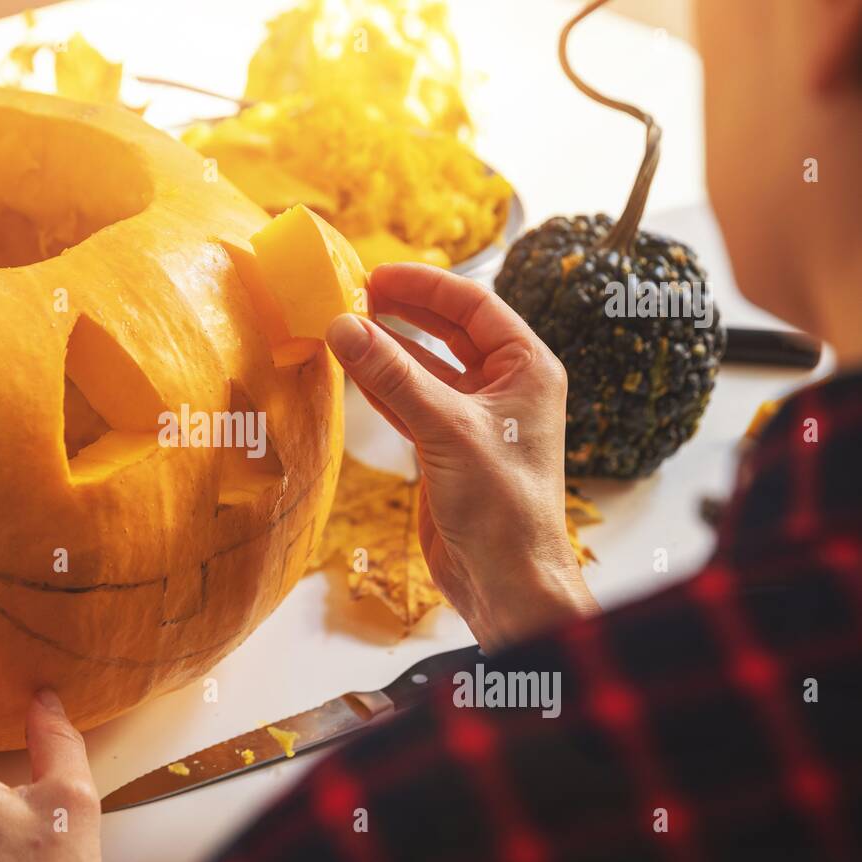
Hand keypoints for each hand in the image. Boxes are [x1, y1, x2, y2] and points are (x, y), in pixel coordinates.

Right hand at [327, 263, 598, 652]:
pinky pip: (410, 403)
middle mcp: (505, 387)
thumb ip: (393, 376)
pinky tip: (352, 370)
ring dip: (386, 349)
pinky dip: (382, 387)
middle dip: (403, 311)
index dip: (425, 285)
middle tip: (354, 293)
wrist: (506, 579)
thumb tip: (343, 326)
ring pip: (425, 368)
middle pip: (449, 331)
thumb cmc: (501, 505)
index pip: (474, 305)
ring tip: (342, 326)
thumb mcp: (446, 429)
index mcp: (528, 368)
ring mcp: (474, 419)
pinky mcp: (448, 450)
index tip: (376, 273)